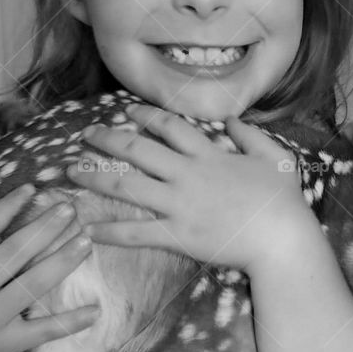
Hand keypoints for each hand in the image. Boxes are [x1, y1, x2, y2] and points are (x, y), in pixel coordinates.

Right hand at [0, 185, 97, 351]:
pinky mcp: (6, 345)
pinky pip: (44, 330)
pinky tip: (94, 310)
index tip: (30, 189)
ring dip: (64, 260)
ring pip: (34, 283)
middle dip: (45, 226)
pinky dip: (70, 322)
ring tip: (86, 241)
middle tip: (70, 208)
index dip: (7, 207)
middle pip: (15, 252)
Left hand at [67, 104, 313, 272]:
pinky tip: (87, 230)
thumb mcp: (276, 157)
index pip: (169, 126)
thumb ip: (252, 136)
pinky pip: (136, 232)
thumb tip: (232, 120)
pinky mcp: (177, 235)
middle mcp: (187, 174)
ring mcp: (178, 205)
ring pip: (126, 186)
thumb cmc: (283, 201)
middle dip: (106, 139)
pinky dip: (110, 231)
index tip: (127, 112)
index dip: (145, 115)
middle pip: (137, 150)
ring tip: (69, 171)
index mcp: (208, 155)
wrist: (282, 240)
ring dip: (94, 176)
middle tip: (85, 134)